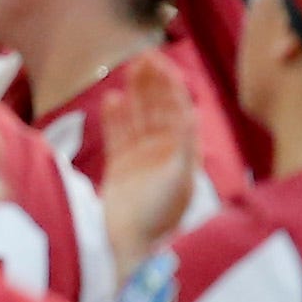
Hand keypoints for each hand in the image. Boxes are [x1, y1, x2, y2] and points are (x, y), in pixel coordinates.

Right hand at [98, 51, 204, 278]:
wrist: (129, 244)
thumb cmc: (159, 215)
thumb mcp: (180, 178)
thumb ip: (184, 143)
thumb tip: (189, 110)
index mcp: (184, 153)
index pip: (179, 110)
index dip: (171, 85)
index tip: (161, 63)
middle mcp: (164, 154)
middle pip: (158, 109)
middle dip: (153, 83)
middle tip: (144, 57)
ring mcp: (141, 159)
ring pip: (138, 117)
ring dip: (135, 94)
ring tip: (129, 70)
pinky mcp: (119, 167)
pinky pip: (117, 135)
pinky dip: (115, 117)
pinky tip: (112, 99)